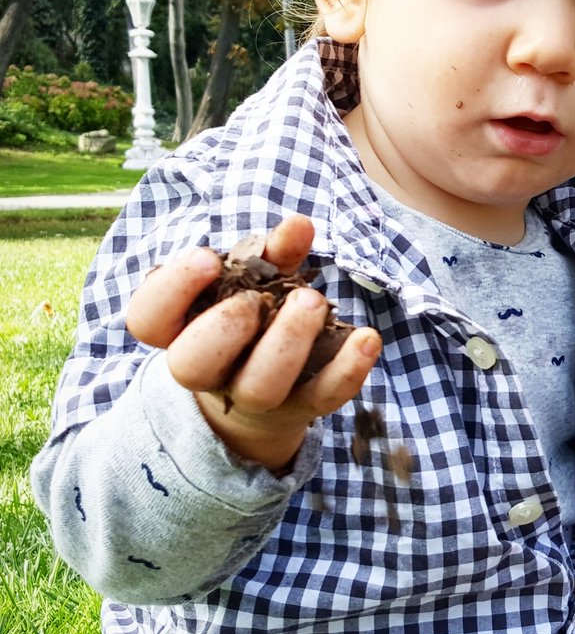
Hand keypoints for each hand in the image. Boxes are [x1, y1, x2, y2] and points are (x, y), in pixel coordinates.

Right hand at [125, 215, 381, 471]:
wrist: (267, 395)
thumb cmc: (251, 319)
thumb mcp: (254, 281)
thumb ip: (271, 253)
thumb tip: (298, 225)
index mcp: (179, 332)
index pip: (146, 320)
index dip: (171, 289)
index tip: (208, 256)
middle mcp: (209, 373)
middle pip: (193, 364)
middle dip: (225, 326)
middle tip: (256, 296)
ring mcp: (255, 397)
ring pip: (260, 386)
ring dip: (287, 341)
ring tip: (312, 300)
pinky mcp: (304, 408)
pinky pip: (324, 397)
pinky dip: (349, 368)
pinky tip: (368, 337)